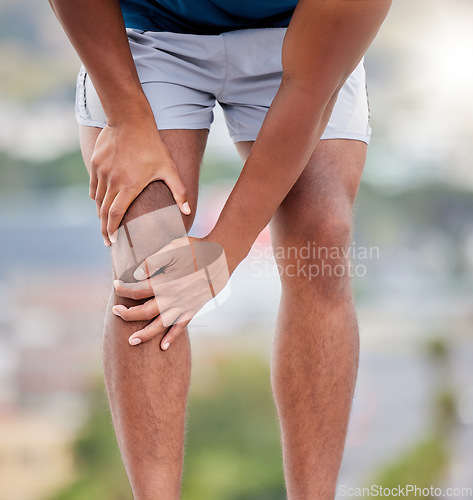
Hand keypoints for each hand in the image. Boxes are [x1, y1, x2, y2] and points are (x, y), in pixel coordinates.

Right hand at [90, 118, 189, 245]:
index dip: (112, 230)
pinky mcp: (95, 164)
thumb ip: (179, 191)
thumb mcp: (169, 168)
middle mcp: (112, 182)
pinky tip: (100, 203)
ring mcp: (101, 172)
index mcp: (129, 186)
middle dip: (104, 229)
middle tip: (107, 241)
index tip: (112, 242)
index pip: (115, 215)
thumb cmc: (152, 145)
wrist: (129, 119)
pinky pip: (93, 186)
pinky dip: (96, 197)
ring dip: (100, 214)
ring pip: (97, 200)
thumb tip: (189, 211)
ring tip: (104, 225)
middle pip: (103, 212)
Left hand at [112, 236, 229, 349]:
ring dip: (145, 334)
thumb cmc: (196, 249)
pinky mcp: (193, 308)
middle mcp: (173, 298)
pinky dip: (172, 337)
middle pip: (144, 312)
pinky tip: (163, 346)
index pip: (137, 291)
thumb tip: (136, 274)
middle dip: (127, 314)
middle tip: (115, 312)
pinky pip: (180, 326)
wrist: (222, 257)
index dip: (123, 289)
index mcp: (166, 282)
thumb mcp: (173, 247)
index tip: (116, 286)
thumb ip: (153, 261)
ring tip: (131, 341)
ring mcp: (184, 305)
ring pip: (160, 325)